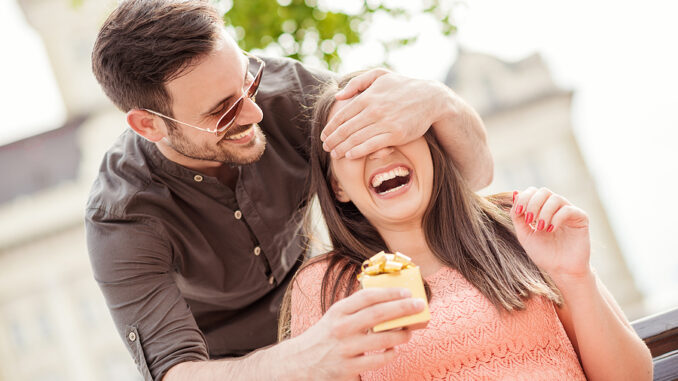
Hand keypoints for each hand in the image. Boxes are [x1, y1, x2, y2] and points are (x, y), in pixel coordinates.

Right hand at [284, 287, 423, 380]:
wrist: (299, 363)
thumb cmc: (324, 337)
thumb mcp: (334, 316)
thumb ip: (355, 308)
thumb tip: (386, 297)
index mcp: (338, 311)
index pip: (367, 296)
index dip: (390, 292)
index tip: (407, 291)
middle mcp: (341, 328)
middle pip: (378, 314)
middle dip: (403, 308)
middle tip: (419, 305)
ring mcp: (345, 349)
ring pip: (382, 339)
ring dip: (401, 334)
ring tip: (409, 332)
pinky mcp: (348, 368)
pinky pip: (377, 361)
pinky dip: (389, 354)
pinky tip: (393, 350)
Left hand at [321, 69, 442, 158]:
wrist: (430, 98)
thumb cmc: (403, 86)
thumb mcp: (379, 75)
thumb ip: (356, 83)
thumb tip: (338, 95)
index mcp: (367, 97)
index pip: (342, 115)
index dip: (330, 127)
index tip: (323, 136)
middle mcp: (374, 110)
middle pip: (346, 129)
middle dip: (333, 140)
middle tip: (325, 148)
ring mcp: (385, 123)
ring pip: (356, 139)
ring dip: (342, 148)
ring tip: (334, 154)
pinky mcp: (396, 135)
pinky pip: (372, 145)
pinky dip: (358, 151)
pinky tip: (349, 155)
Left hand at [511, 187, 591, 279]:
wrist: (561, 270)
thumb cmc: (543, 253)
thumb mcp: (524, 234)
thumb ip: (517, 216)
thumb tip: (515, 193)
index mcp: (542, 209)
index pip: (533, 192)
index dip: (524, 198)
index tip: (518, 213)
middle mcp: (556, 208)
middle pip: (543, 191)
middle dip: (533, 203)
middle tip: (530, 220)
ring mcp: (569, 212)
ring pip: (555, 198)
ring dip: (544, 212)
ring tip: (541, 228)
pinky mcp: (581, 218)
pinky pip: (568, 209)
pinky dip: (557, 218)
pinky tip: (551, 230)